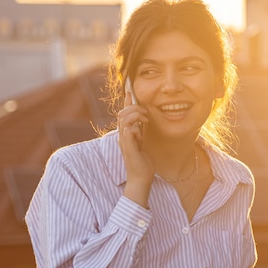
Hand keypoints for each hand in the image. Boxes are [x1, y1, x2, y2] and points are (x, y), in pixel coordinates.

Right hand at [117, 85, 153, 206]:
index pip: (123, 114)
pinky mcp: (127, 146)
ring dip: (135, 115)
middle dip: (133, 107)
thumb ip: (140, 132)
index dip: (126, 101)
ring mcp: (123, 141)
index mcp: (125, 134)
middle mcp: (122, 136)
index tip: (129, 90)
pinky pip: (128, 130)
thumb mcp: (142, 143)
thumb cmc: (143, 162)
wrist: (141, 177)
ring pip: (124, 119)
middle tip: (145, 111)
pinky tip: (142, 131)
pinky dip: (135, 127)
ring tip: (145, 119)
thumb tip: (142, 121)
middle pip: (122, 114)